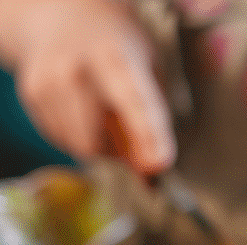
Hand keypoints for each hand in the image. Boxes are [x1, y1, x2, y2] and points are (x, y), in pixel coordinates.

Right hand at [1, 0, 174, 172]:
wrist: (64, 16)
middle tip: (139, 145)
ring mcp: (48, 83)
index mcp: (113, 57)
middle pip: (96, 139)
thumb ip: (155, 116)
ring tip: (112, 117)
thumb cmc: (118, 46)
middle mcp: (74, 69)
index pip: (133, 102)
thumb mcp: (150, 67)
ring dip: (104, 147)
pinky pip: (64, 139)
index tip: (159, 164)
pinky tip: (88, 111)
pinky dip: (82, 137)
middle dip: (121, 154)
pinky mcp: (32, 95)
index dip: (148, 136)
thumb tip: (152, 170)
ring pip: (80, 146)